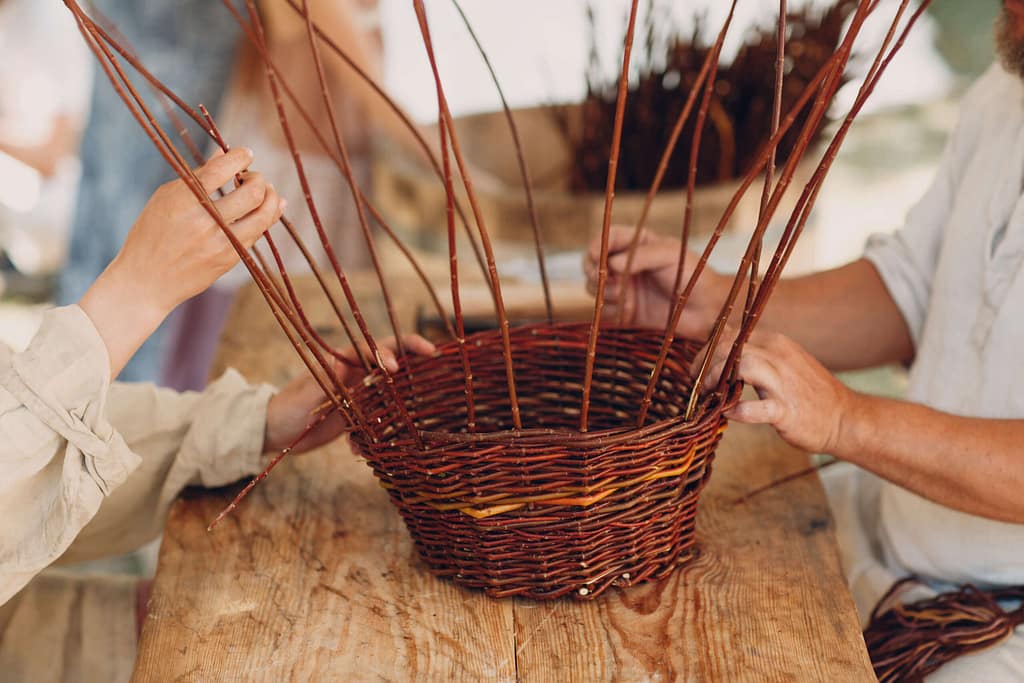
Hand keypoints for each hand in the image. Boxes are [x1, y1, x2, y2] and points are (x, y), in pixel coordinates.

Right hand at [80, 148, 285, 376]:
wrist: (146, 282)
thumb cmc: (152, 234)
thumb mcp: (165, 199)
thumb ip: (196, 177)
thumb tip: (225, 155)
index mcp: (182, 200)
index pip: (221, 169)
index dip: (240, 157)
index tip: (246, 154)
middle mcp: (204, 221)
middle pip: (252, 192)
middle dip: (259, 179)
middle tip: (252, 178)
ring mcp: (220, 242)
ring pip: (264, 214)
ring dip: (271, 197)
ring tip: (266, 192)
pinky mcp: (230, 259)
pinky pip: (258, 233)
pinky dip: (266, 217)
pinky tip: (266, 210)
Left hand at [263, 335, 436, 454]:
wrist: (275, 432)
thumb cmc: (286, 408)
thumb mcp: (303, 395)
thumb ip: (324, 379)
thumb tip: (340, 359)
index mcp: (345, 362)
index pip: (375, 348)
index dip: (390, 352)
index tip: (395, 369)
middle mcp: (357, 374)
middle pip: (393, 360)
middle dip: (415, 358)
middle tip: (437, 358)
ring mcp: (360, 395)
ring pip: (391, 393)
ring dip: (401, 406)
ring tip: (411, 419)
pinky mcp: (359, 416)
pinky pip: (377, 421)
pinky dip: (375, 435)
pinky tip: (358, 449)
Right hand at [583, 226, 725, 338]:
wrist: (707, 310)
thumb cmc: (693, 275)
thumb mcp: (670, 256)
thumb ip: (641, 256)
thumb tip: (611, 264)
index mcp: (638, 243)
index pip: (607, 238)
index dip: (597, 245)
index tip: (596, 255)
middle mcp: (626, 264)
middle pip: (593, 263)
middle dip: (594, 271)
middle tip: (605, 279)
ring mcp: (625, 288)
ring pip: (594, 288)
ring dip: (603, 291)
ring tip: (623, 296)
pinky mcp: (625, 311)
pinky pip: (605, 311)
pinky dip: (611, 310)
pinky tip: (629, 311)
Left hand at [698, 329, 855, 453]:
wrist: (845, 418)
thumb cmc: (807, 393)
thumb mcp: (782, 363)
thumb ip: (755, 356)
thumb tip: (719, 356)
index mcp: (775, 343)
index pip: (730, 335)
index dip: (708, 350)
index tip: (699, 369)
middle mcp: (779, 356)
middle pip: (730, 347)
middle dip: (706, 364)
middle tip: (698, 384)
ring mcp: (783, 383)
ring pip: (741, 365)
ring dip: (717, 379)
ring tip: (709, 394)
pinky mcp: (787, 411)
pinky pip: (756, 408)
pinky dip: (737, 411)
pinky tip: (728, 414)